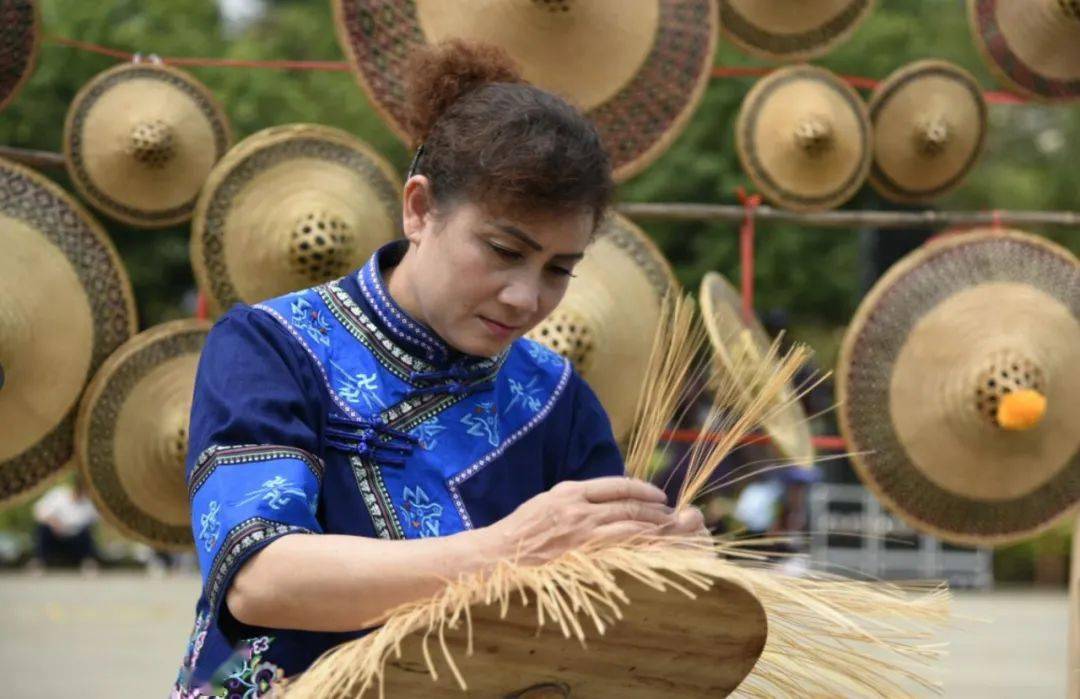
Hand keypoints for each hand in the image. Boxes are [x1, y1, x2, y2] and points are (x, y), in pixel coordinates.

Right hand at [482, 477, 705, 565]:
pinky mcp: (581, 551)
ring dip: (653, 525)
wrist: (499, 554)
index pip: (616, 484)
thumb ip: (575, 500)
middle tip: (671, 513)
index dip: (642, 489)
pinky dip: (640, 542)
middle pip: (628, 503)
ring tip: (669, 528)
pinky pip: (619, 545)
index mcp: (569, 490)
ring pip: (628, 523)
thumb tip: (604, 502)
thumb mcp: (547, 502)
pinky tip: (652, 544)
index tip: (657, 495)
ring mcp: (581, 529)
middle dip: (655, 508)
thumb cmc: (520, 530)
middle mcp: (578, 506)